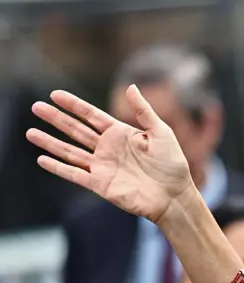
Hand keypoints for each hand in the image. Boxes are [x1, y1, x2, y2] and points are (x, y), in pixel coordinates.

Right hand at [26, 87, 193, 223]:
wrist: (174, 196)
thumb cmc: (172, 164)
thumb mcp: (161, 132)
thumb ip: (143, 111)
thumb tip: (131, 86)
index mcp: (121, 134)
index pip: (91, 116)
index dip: (74, 105)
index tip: (55, 95)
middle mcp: (108, 149)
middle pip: (76, 131)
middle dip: (56, 119)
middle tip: (35, 107)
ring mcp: (102, 167)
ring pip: (70, 151)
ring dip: (50, 143)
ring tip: (30, 133)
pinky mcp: (100, 184)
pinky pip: (74, 175)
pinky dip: (58, 168)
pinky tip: (42, 159)